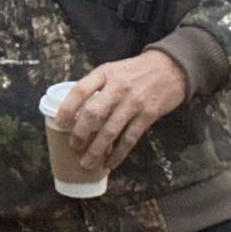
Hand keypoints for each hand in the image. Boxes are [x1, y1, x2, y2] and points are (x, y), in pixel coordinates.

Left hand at [54, 50, 187, 171]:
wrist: (171, 68)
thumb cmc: (136, 71)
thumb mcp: (112, 70)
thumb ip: (95, 86)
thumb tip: (74, 110)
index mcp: (104, 74)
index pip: (80, 90)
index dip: (67, 108)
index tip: (59, 123)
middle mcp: (118, 88)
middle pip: (93, 113)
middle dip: (80, 133)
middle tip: (73, 147)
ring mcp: (133, 103)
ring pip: (110, 131)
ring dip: (96, 149)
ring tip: (86, 163)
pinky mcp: (148, 116)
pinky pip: (130, 139)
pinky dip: (118, 154)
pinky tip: (110, 163)